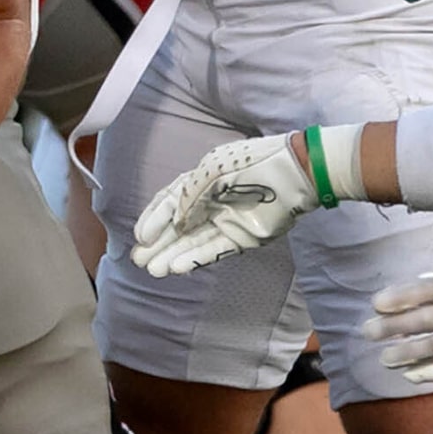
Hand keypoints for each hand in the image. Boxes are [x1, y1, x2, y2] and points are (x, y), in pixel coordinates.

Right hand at [130, 133, 318, 276]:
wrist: (294, 172)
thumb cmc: (252, 164)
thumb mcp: (210, 173)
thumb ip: (187, 197)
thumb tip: (174, 223)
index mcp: (202, 181)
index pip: (171, 203)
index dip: (153, 219)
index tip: (139, 237)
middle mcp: (212, 203)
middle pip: (179, 227)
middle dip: (158, 244)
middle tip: (138, 260)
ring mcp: (227, 222)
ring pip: (193, 242)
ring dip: (172, 255)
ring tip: (152, 269)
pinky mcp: (243, 237)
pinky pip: (214, 250)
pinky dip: (195, 259)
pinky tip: (176, 267)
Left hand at [361, 268, 432, 382]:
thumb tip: (426, 282)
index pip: (429, 290)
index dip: (400, 297)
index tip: (375, 304)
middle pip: (426, 318)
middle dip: (392, 327)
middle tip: (365, 332)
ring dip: (406, 352)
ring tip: (383, 358)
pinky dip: (431, 371)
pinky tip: (411, 375)